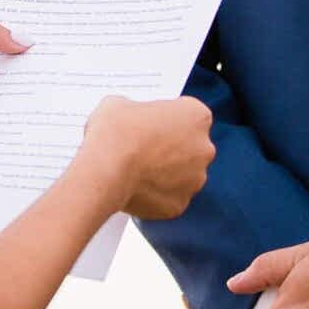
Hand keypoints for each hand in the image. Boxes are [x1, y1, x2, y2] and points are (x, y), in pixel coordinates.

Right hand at [77, 95, 213, 219]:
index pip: (189, 114)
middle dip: (171, 148)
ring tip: (136, 169)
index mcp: (196, 115)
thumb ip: (135, 110)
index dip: (168, 118)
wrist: (105, 170)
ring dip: (166, 173)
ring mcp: (195, 179)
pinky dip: (156, 194)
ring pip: (183, 175)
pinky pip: (170, 197)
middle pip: (191, 146)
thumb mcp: (119, 103)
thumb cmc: (116, 133)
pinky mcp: (180, 204)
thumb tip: (130, 119)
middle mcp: (204, 148)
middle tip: (143, 147)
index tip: (152, 123)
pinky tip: (135, 187)